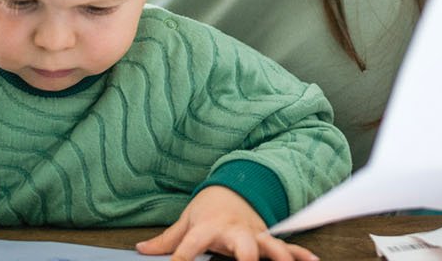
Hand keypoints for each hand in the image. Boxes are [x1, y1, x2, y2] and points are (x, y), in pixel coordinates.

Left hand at [135, 186, 317, 260]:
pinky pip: (288, 246)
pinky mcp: (268, 237)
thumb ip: (166, 240)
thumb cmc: (208, 209)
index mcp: (209, 227)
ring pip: (271, 245)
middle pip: (242, 245)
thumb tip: (141, 249)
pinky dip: (301, 254)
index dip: (181, 259)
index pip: (190, 245)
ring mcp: (255, 234)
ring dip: (279, 257)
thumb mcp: (185, 221)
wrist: (235, 188)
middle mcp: (234, 231)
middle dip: (246, 258)